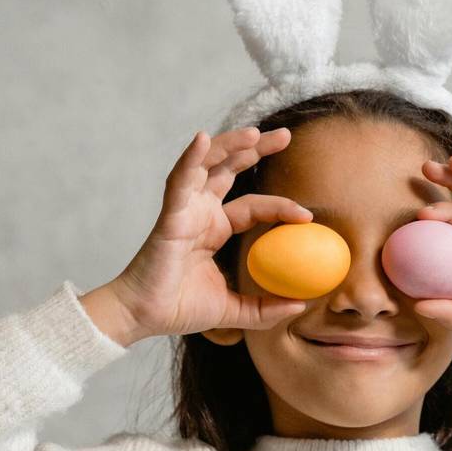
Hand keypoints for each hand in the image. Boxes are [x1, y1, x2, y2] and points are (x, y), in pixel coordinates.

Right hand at [108, 126, 313, 337]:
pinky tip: (202, 139)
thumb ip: (264, 310)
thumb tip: (301, 305)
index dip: (280, 206)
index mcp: (215, 229)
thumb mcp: (234, 311)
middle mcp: (201, 213)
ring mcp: (184, 210)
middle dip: (256, 148)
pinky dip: (191, 158)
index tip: (307, 215)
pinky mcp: (170, 215)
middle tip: (285, 134)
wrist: (144, 317)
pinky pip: (180, 180)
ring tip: (255, 133)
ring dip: (229, 145)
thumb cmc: (179, 309)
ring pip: (208, 165)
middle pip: (230, 169)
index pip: (253, 206)